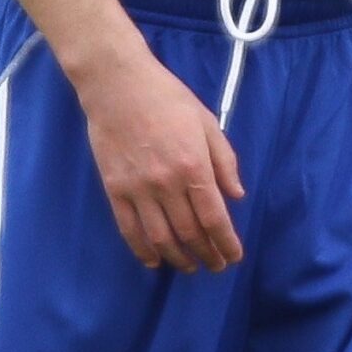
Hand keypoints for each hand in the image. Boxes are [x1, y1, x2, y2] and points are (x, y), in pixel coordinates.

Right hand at [78, 45, 244, 273]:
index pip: (214, 218)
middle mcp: (167, 183)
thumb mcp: (207, 122)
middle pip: (190, 233)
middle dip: (206, 254)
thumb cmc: (167, 98)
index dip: (226, 243)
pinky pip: (129, 229)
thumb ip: (224, 161)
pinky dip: (142, 250)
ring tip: (189, 266)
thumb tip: (236, 195)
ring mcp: (138, 189)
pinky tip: (154, 260)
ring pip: (161, 238)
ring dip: (178, 258)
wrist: (118, 85)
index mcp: (194, 166)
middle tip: (215, 265)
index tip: (233, 257)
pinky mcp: (115, 189)